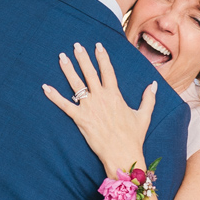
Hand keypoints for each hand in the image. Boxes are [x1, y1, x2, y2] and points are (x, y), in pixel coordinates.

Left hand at [43, 42, 156, 177]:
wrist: (122, 154)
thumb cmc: (133, 136)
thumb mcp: (143, 115)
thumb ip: (149, 98)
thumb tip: (154, 84)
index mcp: (114, 95)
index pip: (107, 70)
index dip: (102, 57)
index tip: (97, 45)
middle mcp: (100, 97)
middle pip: (89, 72)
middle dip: (82, 57)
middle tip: (76, 45)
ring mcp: (89, 107)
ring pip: (76, 84)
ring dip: (68, 69)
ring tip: (61, 57)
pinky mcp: (80, 119)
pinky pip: (64, 105)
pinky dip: (54, 96)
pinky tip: (45, 87)